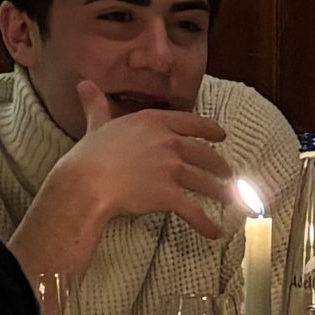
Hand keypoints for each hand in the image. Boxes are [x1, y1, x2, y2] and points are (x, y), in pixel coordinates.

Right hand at [61, 82, 232, 238]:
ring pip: (204, 182)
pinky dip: (206, 223)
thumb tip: (83, 84)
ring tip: (230, 200)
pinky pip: (193, 211)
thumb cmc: (89, 154)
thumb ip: (97, 105)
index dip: (209, 129)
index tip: (221, 135)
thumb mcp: (96, 124)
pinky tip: (215, 231)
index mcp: (153, 122)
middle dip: (219, 165)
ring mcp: (171, 169)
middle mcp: (168, 143)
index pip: (190, 122)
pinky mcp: (169, 195)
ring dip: (220, 193)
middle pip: (203, 154)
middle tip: (228, 172)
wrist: (87, 182)